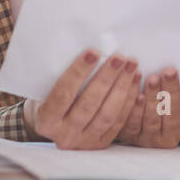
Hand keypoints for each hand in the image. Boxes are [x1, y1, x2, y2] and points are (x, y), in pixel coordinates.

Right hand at [22, 49, 139, 148]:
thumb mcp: (44, 86)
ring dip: (122, 87)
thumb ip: (54, 69)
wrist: (53, 126)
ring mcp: (84, 142)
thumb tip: (65, 34)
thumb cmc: (48, 96)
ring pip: (107, 114)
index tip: (93, 51)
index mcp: (46, 121)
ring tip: (131, 65)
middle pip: (89, 104)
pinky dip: (129, 100)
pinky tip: (135, 81)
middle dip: (106, 78)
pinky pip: (120, 122)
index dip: (78, 72)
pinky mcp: (101, 144)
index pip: (63, 94)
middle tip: (120, 56)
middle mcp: (64, 136)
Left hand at [117, 64, 179, 146]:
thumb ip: (179, 84)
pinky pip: (134, 124)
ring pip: (154, 118)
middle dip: (172, 90)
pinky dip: (136, 109)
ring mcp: (153, 138)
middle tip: (170, 71)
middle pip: (174, 113)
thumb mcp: (176, 98)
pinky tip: (137, 95)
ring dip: (153, 97)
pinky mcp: (134, 137)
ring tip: (152, 78)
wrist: (142, 128)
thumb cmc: (164, 104)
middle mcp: (173, 134)